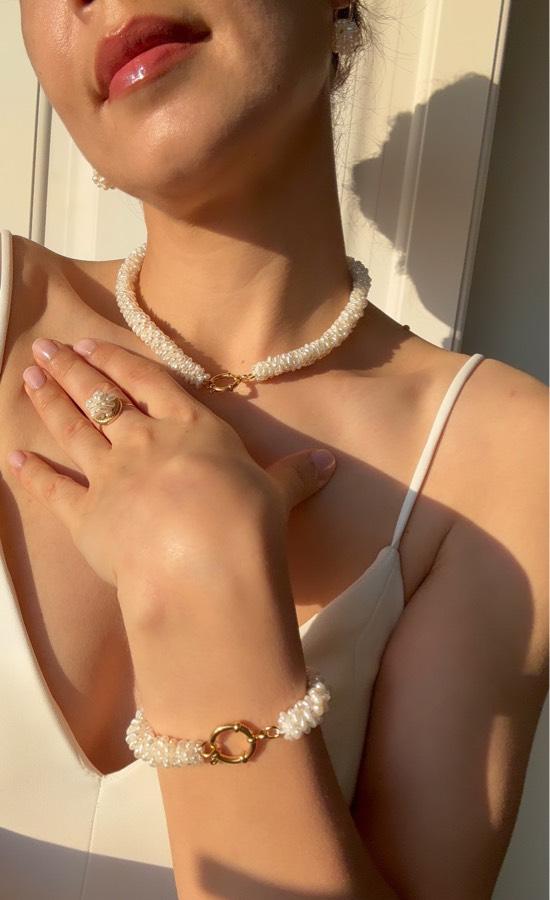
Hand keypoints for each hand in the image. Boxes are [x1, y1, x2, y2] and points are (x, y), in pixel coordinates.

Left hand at [7, 338, 336, 723]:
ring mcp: (111, 476)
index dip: (118, 360)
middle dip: (72, 370)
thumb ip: (295, 475)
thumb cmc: (247, 522)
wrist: (206, 564)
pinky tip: (12, 456)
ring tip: (26, 379)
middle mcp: (143, 442)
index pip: (147, 382)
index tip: (91, 343)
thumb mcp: (278, 493)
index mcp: (189, 427)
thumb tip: (329, 463)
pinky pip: (53, 489)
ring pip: (72, 429)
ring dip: (49, 403)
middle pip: (101, 397)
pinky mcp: (87, 515)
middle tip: (45, 349)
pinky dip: (31, 473)